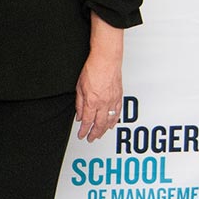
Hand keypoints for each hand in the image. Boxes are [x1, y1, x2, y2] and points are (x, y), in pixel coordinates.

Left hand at [75, 15, 124, 141]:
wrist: (106, 59)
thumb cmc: (92, 68)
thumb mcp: (79, 86)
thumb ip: (79, 102)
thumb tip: (78, 115)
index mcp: (92, 101)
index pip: (87, 121)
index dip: (84, 130)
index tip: (81, 135)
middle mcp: (103, 103)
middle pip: (99, 124)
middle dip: (94, 133)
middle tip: (90, 139)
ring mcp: (113, 100)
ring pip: (109, 121)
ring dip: (104, 130)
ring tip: (99, 135)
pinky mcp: (119, 96)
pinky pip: (117, 112)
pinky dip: (114, 120)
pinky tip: (111, 124)